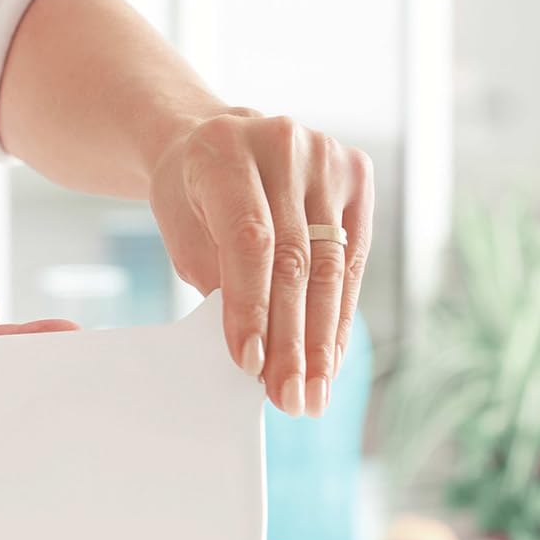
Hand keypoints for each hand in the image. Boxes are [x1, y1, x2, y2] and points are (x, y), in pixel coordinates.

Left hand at [149, 110, 373, 417]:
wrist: (219, 140)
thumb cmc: (194, 195)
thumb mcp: (184, 232)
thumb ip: (218, 280)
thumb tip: (258, 354)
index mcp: (226, 152)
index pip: (249, 240)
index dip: (252, 307)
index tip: (251, 365)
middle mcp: (283, 145)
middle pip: (296, 259)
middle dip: (293, 339)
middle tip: (291, 398)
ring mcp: (327, 156)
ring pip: (331, 265)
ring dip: (322, 338)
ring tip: (313, 391)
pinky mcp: (356, 174)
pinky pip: (353, 258)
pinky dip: (341, 313)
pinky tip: (330, 357)